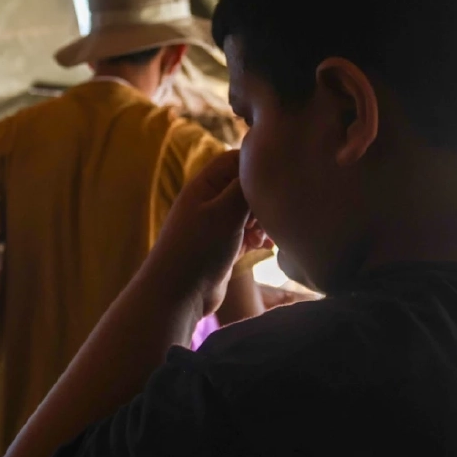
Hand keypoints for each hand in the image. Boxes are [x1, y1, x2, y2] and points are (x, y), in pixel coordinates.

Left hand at [144, 150, 270, 315]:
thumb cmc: (198, 249)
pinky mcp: (224, 248)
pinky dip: (259, 238)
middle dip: (263, 198)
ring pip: (249, 213)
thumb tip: (264, 168)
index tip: (278, 179)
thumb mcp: (226, 212)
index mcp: (204, 186)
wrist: (178, 295)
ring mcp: (216, 227)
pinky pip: (247, 235)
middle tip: (272, 214)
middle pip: (245, 187)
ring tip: (268, 235)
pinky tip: (266, 248)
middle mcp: (209, 203)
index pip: (235, 161)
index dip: (257, 165)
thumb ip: (245, 188)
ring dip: (263, 221)